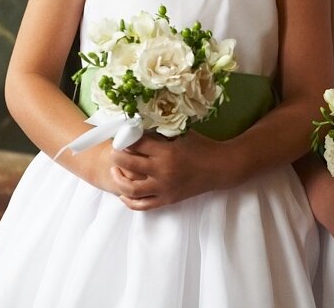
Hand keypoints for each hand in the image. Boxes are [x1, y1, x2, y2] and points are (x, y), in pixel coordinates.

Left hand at [103, 132, 228, 210]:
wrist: (220, 168)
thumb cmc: (202, 147)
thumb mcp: (182, 134)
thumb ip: (162, 132)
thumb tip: (140, 127)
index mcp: (166, 152)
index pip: (136, 144)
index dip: (125, 138)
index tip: (120, 135)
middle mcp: (162, 171)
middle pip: (128, 164)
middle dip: (116, 156)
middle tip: (113, 150)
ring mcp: (164, 188)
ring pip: (130, 189)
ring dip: (118, 179)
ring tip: (114, 170)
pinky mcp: (167, 200)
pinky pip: (142, 205)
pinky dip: (129, 201)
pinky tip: (123, 193)